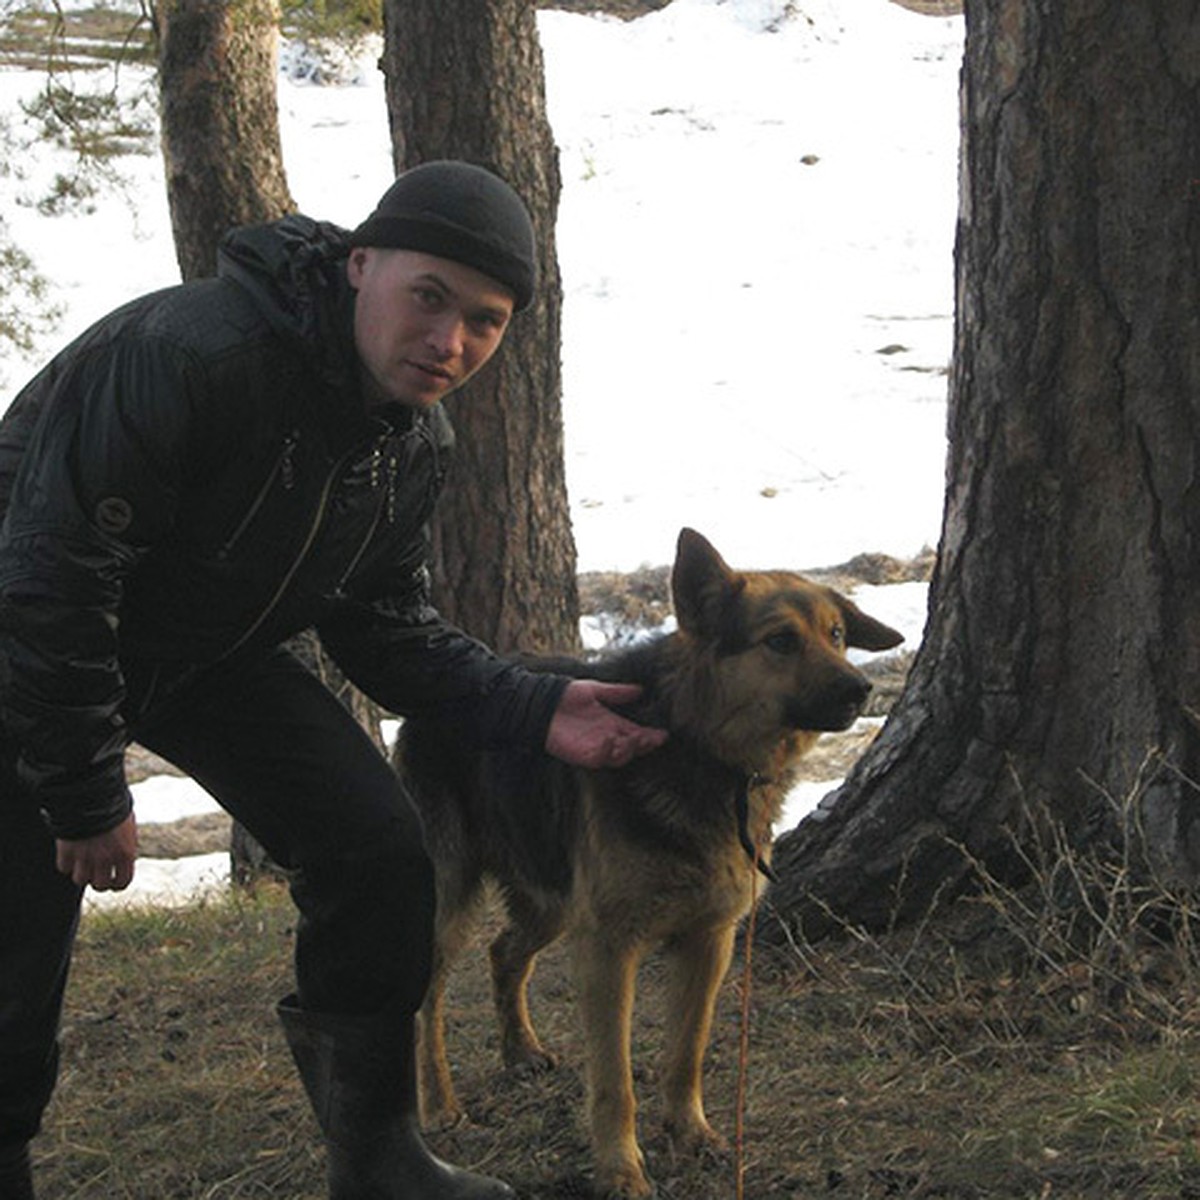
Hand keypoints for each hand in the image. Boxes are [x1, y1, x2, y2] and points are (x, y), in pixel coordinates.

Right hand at [55, 813, 137, 891]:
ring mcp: (85, 856)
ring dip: (81, 873)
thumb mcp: (128, 824)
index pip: (123, 881)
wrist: (94, 794)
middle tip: (96, 873)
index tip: (113, 882)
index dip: (117, 884)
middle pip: (100, 885)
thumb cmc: (115, 805)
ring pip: (80, 880)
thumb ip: (126, 842)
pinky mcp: (67, 851)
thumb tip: (124, 853)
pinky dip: (66, 863)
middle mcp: (106, 859)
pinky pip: (64, 868)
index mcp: (125, 852)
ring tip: (82, 864)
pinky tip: (70, 855)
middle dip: (98, 880)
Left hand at [545, 679, 666, 769]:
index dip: (650, 735)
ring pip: (621, 756)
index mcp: (611, 722)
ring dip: (629, 749)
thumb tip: (640, 688)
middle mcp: (607, 737)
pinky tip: (611, 739)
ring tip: (634, 738)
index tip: (663, 734)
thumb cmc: (565, 695)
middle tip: (652, 738)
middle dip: (645, 744)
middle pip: (633, 747)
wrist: (541, 703)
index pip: (637, 732)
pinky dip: (608, 751)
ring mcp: (596, 748)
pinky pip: (601, 758)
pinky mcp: (583, 755)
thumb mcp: (594, 690)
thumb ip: (616, 692)